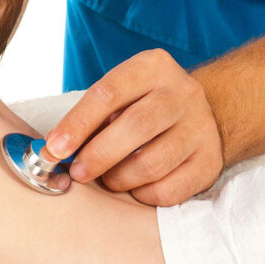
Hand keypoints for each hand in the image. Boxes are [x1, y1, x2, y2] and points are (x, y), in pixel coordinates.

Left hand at [44, 49, 223, 205]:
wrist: (202, 113)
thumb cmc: (145, 104)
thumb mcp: (124, 92)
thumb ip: (94, 114)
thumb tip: (55, 149)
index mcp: (154, 67)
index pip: (109, 92)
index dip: (78, 123)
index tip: (54, 148)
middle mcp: (183, 92)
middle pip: (135, 126)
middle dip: (98, 155)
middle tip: (77, 173)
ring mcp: (201, 127)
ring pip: (151, 163)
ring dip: (119, 179)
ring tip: (107, 180)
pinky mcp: (210, 161)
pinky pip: (168, 190)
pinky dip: (143, 196)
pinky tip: (135, 188)